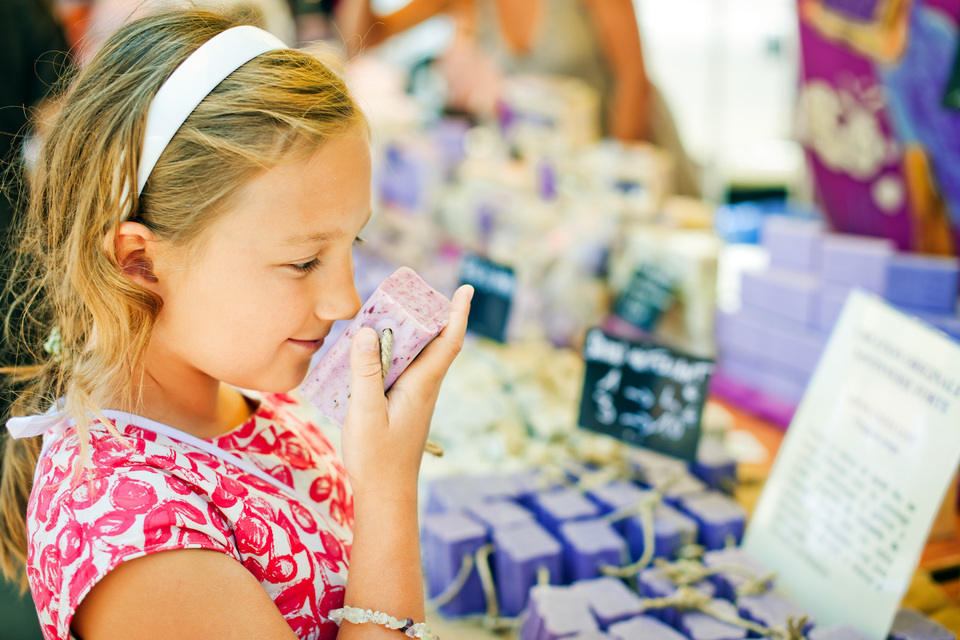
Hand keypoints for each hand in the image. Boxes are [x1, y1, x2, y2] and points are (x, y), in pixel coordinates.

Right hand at [340, 285, 472, 500]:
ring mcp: (416, 397)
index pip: (448, 341)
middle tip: (407, 290)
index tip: (466, 289)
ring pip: (417, 355)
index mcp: (422, 385)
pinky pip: (403, 369)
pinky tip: (369, 353)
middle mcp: (424, 387)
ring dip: (406, 332)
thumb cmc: (377, 458)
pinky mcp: (405, 405)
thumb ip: (365, 373)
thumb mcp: (364, 413)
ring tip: (382, 313)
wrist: (386, 495)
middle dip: (426, 313)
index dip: (458, 314)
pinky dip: (392, 353)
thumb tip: (369, 331)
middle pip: (433, 342)